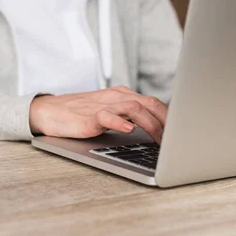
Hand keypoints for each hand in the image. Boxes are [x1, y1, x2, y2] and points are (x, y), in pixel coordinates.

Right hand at [29, 86, 167, 143]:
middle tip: (178, 139)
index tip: (184, 130)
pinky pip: (108, 116)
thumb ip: (131, 118)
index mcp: (124, 96)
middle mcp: (117, 97)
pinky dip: (121, 122)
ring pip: (134, 108)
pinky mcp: (89, 116)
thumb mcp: (111, 114)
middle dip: (167, 121)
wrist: (51, 112)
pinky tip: (129, 130)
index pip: (154, 102)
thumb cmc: (81, 114)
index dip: (171, 116)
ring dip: (151, 124)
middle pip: (150, 103)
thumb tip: (157, 132)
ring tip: (161, 139)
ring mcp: (104, 105)